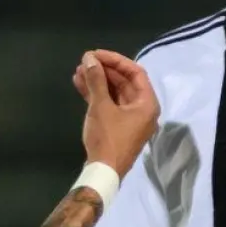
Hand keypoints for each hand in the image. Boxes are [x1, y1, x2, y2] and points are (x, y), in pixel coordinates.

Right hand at [74, 49, 159, 177]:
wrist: (103, 172)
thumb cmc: (107, 137)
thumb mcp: (101, 106)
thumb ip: (96, 80)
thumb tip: (89, 59)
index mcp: (147, 103)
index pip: (135, 72)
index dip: (115, 60)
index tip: (96, 54)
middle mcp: (143, 109)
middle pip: (125, 82)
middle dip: (104, 70)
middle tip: (85, 61)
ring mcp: (131, 119)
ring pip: (115, 93)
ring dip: (97, 81)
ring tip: (78, 71)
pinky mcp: (118, 127)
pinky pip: (109, 104)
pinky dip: (96, 95)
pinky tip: (79, 84)